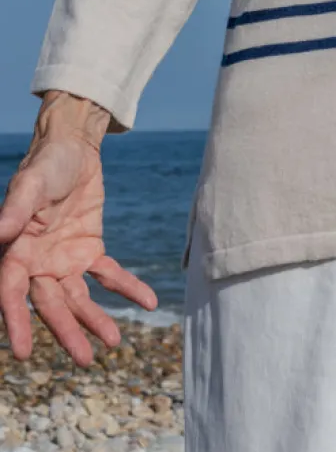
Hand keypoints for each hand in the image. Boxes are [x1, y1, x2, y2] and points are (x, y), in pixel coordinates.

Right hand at [0, 92, 157, 364]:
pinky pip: (108, 274)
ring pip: (78, 298)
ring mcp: (64, 260)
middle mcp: (37, 264)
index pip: (11, 294)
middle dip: (66, 331)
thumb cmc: (46, 164)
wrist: (73, 148)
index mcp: (15, 252)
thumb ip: (16, 210)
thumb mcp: (32, 183)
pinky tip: (149, 302)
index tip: (23, 353)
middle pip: (50, 304)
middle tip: (84, 360)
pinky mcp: (90, 250)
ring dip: (94, 319)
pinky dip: (127, 287)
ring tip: (113, 342)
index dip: (15, 322)